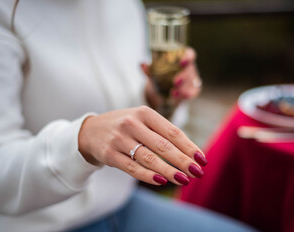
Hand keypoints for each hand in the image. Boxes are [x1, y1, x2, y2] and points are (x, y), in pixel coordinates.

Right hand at [78, 106, 206, 185]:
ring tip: (184, 180)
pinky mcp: (110, 154)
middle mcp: (132, 124)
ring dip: (169, 171)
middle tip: (198, 173)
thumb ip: (162, 132)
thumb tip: (189, 153)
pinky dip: (148, 176)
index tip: (202, 160)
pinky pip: (132, 168)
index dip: (189, 147)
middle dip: (183, 161)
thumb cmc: (125, 126)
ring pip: (149, 158)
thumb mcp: (142, 120)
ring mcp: (119, 139)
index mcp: (144, 113)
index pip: (172, 132)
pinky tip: (161, 181)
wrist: (91, 130)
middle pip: (163, 146)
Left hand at [142, 47, 201, 109]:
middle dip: (183, 76)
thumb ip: (149, 71)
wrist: (160, 97)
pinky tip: (182, 97)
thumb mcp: (152, 76)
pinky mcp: (193, 90)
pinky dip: (188, 94)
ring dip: (184, 88)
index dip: (187, 57)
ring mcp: (192, 79)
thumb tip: (142, 64)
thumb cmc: (158, 81)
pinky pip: (193, 92)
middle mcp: (188, 68)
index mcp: (181, 59)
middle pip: (190, 70)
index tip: (181, 62)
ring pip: (192, 82)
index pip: (189, 54)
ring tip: (174, 93)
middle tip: (175, 82)